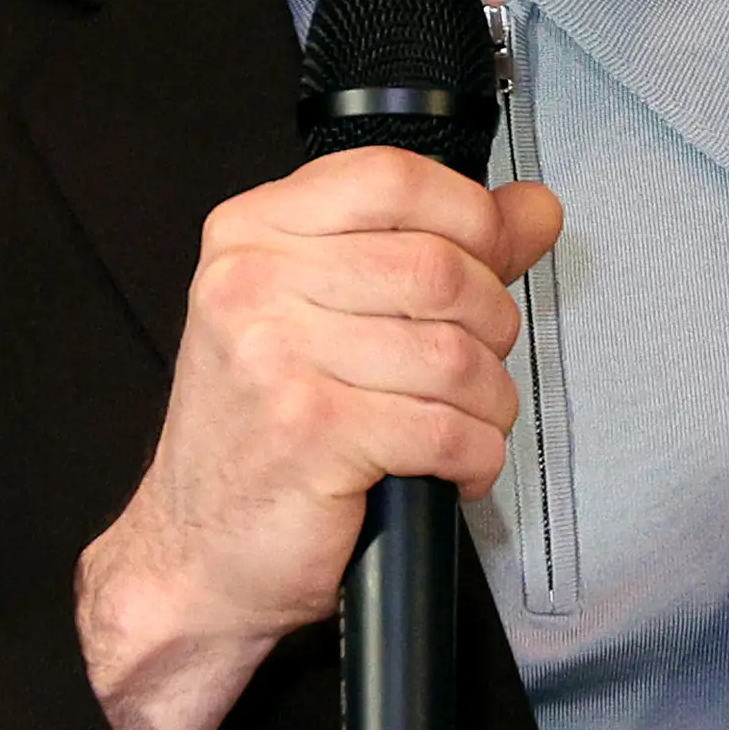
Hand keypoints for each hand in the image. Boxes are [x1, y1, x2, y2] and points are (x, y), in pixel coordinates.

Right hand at [74, 147, 561, 729]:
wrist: (194, 552)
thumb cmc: (261, 435)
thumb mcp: (328, 314)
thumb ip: (434, 247)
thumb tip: (535, 208)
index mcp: (251, 233)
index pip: (393, 177)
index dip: (470, 217)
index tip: (490, 261)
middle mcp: (251, 283)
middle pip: (439, 266)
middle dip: (492, 325)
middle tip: (476, 368)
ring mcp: (275, 357)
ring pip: (454, 353)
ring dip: (490, 402)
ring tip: (467, 425)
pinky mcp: (310, 433)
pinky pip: (446, 429)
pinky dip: (475, 457)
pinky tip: (454, 467)